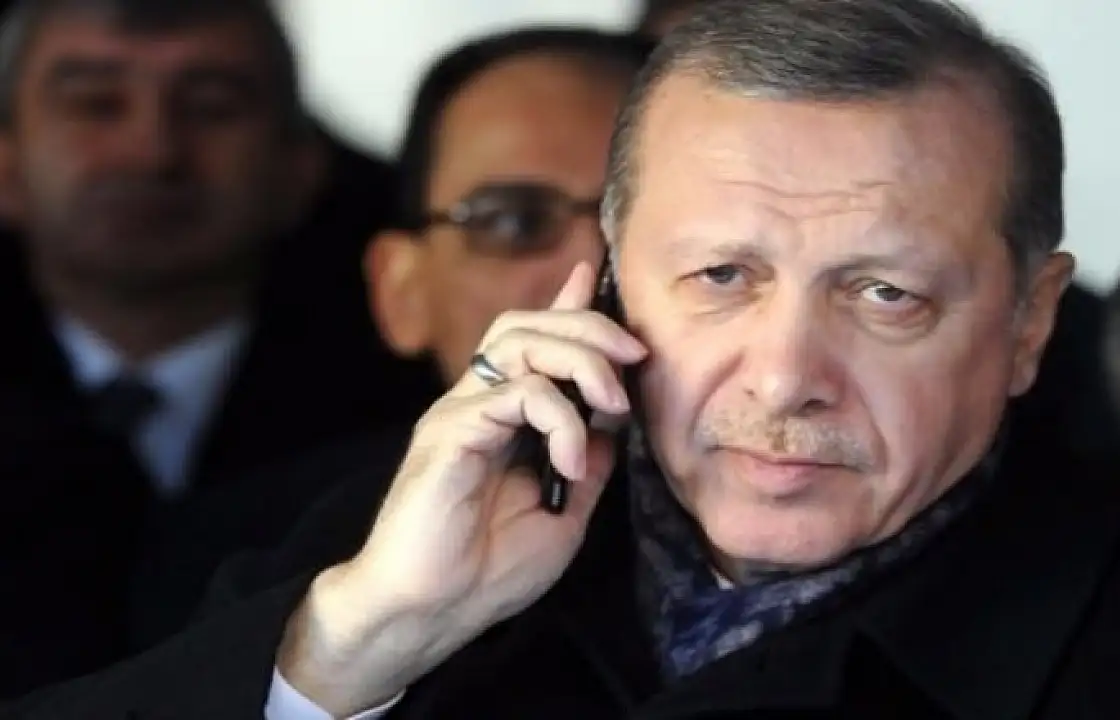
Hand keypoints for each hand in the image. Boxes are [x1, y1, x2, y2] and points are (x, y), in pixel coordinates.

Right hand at [277, 262, 645, 714]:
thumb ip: (586, 463)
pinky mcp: (450, 430)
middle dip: (589, 325)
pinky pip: (515, 393)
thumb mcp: (564, 514)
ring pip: (519, 340)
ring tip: (611, 402)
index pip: (532, 341)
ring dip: (580, 358)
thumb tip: (613, 427)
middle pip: (527, 324)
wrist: (429, 612)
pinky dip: (558, 418)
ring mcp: (459, 412)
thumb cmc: (488, 572)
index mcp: (501, 417)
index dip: (566, 305)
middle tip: (634, 357)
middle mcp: (476, 402)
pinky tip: (569, 458)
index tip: (595, 275)